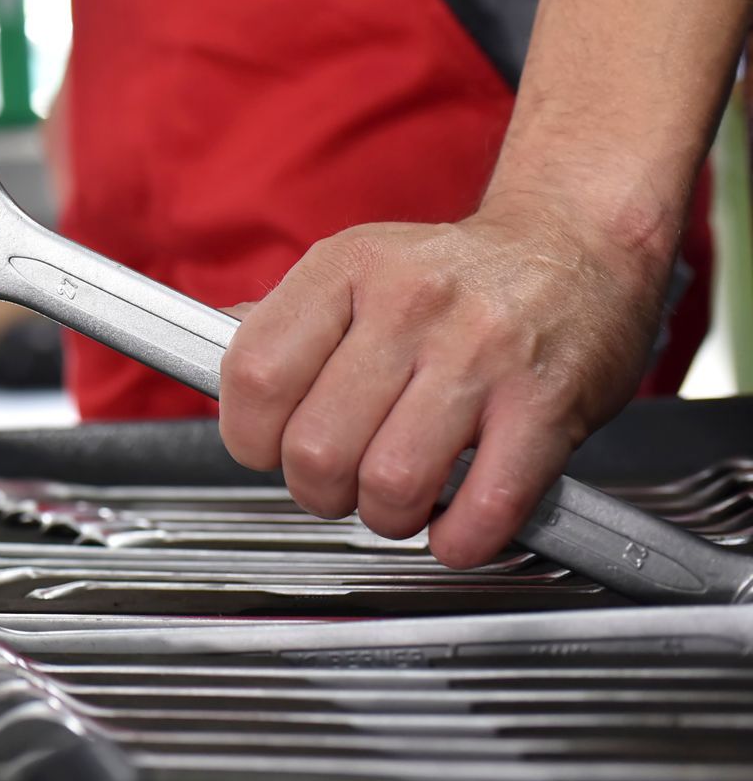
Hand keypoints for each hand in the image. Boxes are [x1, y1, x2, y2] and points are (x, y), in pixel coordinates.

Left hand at [217, 199, 671, 566]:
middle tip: (339, 483)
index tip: (266, 449)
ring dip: (386, 516)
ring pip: (391, 483)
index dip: (248, 435)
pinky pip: (484, 504)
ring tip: (398, 500)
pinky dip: (460, 539)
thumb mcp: (356, 267)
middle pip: (315, 447)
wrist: (577, 241)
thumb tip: (203, 358)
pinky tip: (455, 526)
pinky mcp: (546, 403)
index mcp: (345, 268)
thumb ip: (282, 318)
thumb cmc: (455, 275)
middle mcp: (408, 304)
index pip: (253, 375)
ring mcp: (480, 352)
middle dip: (317, 490)